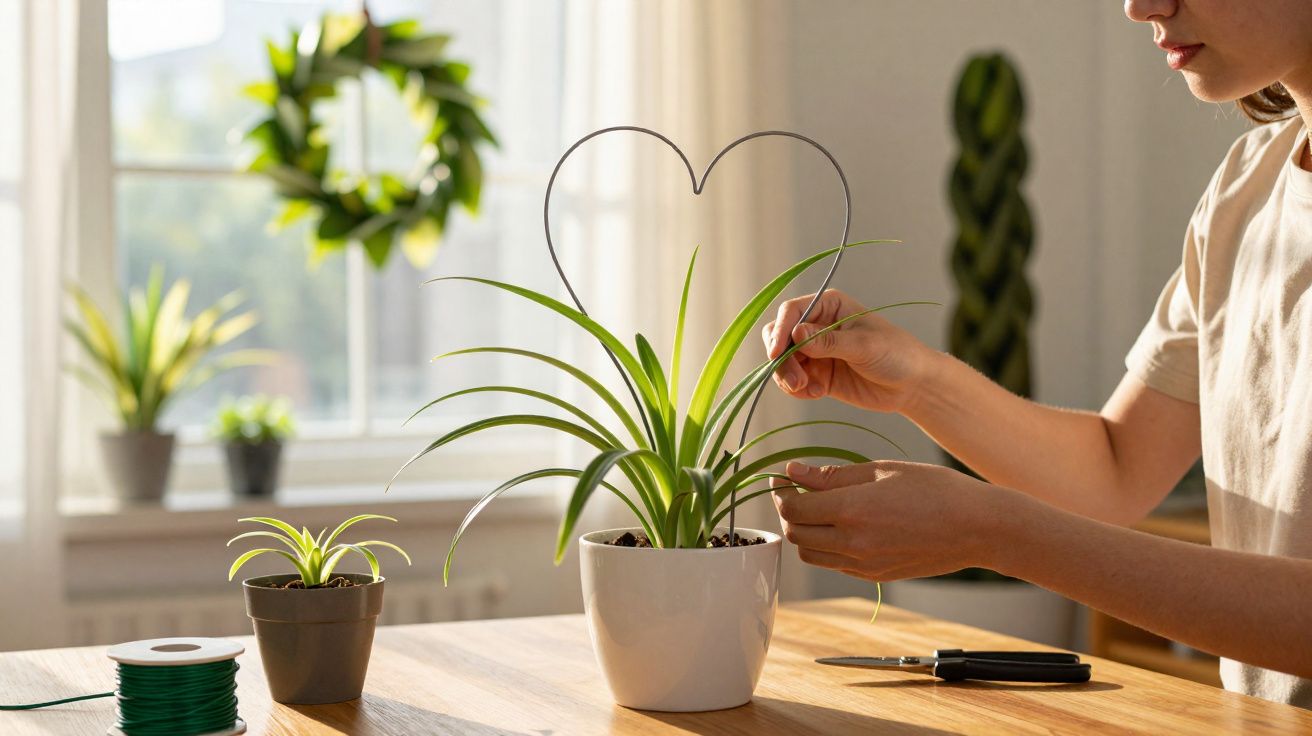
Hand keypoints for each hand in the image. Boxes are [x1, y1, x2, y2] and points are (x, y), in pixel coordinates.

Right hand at [761, 289, 934, 412]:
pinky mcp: (816, 374)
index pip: (791, 312)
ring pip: (782, 361)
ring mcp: (814, 351)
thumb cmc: (895, 354)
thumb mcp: (863, 345)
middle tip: (796, 382)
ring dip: (788, 378)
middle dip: (782, 359)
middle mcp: (816, 325)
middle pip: (779, 336)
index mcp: (829, 306)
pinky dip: (797, 389)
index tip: (776, 354)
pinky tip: (817, 394)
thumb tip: (796, 333)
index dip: (780, 331)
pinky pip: (792, 380)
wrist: (911, 385)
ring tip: (809, 390)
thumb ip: (828, 342)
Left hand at [771, 460, 1020, 580]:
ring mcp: (863, 564)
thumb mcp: (882, 470)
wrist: (977, 528)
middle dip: (789, 511)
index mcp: (852, 510)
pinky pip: (834, 564)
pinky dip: (827, 546)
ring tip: (820, 509)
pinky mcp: (874, 576)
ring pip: (811, 553)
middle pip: (796, 533)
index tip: (784, 478)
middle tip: (799, 491)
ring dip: (805, 531)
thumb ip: (833, 474)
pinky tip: (844, 526)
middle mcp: (853, 543)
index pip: (792, 508)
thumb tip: (794, 470)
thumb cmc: (935, 489)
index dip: (781, 492)